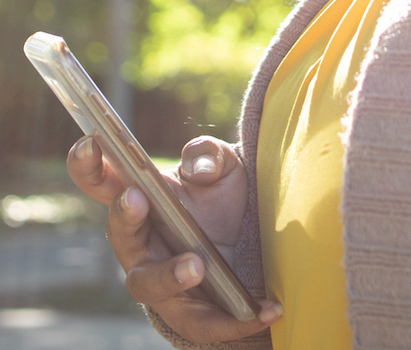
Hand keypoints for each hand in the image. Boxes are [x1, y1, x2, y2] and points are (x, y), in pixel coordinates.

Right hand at [68, 134, 281, 341]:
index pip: (104, 182)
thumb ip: (209, 155)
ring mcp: (159, 280)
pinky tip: (268, 309)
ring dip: (169, 275)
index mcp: (141, 200)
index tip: (90, 142)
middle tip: (136, 197)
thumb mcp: (225, 166)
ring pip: (148, 284)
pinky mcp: (189, 314)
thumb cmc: (222, 198)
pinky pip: (204, 323)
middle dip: (124, 216)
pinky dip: (234, 320)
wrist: (250, 243)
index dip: (89, 164)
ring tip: (197, 265)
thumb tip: (199, 169)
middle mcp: (141, 243)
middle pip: (120, 234)